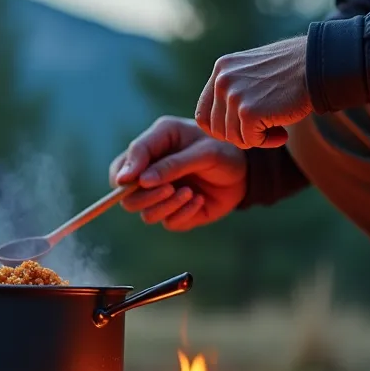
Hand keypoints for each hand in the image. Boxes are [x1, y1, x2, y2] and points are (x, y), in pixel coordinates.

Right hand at [108, 115, 246, 230]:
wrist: (246, 170)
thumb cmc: (224, 150)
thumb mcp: (203, 151)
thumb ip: (172, 164)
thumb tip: (141, 181)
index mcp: (152, 147)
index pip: (123, 165)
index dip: (123, 174)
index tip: (128, 181)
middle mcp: (150, 173)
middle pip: (126, 196)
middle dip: (145, 196)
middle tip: (169, 189)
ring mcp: (161, 195)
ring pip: (145, 213)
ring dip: (165, 206)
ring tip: (189, 193)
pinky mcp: (175, 213)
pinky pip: (168, 223)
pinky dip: (183, 213)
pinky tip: (199, 200)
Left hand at [195, 35, 313, 147]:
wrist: (318, 65)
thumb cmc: (291, 73)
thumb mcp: (252, 72)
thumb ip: (233, 91)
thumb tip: (218, 126)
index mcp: (221, 70)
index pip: (203, 113)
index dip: (221, 128)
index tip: (243, 129)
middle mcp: (222, 80)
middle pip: (216, 129)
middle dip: (239, 135)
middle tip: (264, 130)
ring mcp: (234, 95)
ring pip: (232, 137)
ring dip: (255, 139)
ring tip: (276, 129)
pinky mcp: (249, 111)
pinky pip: (250, 141)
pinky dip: (267, 142)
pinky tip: (283, 133)